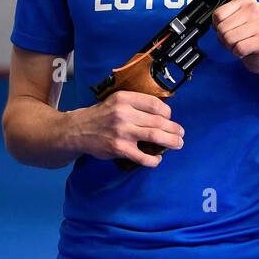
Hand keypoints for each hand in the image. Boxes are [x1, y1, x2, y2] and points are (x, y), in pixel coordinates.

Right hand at [66, 90, 183, 167]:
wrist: (77, 130)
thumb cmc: (101, 116)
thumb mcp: (116, 101)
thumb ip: (135, 104)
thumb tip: (163, 114)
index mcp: (125, 98)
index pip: (154, 104)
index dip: (167, 112)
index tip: (169, 118)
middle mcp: (124, 113)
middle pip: (158, 121)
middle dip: (174, 129)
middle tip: (181, 134)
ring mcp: (122, 131)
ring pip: (155, 136)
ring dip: (171, 141)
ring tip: (178, 144)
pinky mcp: (119, 148)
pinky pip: (142, 156)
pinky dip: (154, 160)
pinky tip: (158, 159)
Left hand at [193, 0, 258, 74]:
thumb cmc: (243, 31)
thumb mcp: (226, 13)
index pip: (217, 14)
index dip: (217, 24)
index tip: (227, 23)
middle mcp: (255, 7)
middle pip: (222, 28)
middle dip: (223, 36)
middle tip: (234, 35)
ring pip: (229, 39)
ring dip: (230, 45)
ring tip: (240, 41)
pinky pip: (239, 48)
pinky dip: (238, 52)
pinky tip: (246, 48)